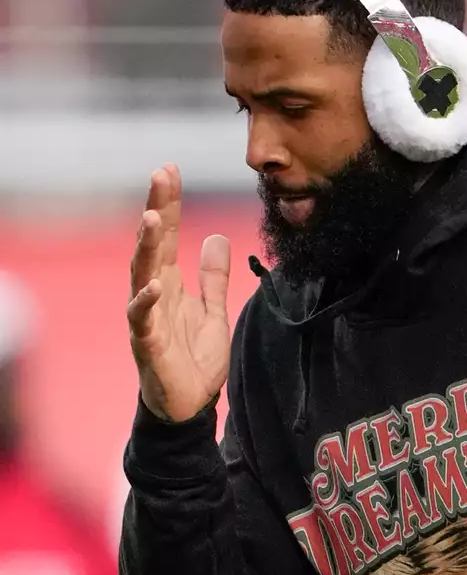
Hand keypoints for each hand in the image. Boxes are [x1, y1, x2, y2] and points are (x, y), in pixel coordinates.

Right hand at [127, 163, 231, 422]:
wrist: (190, 406)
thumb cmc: (195, 361)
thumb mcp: (214, 313)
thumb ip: (214, 279)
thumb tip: (217, 238)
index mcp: (169, 282)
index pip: (167, 235)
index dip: (168, 203)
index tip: (170, 168)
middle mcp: (153, 293)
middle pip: (152, 244)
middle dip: (155, 208)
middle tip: (161, 173)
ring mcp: (147, 317)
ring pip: (141, 274)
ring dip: (145, 246)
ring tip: (151, 216)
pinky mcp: (147, 344)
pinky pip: (142, 320)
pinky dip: (146, 302)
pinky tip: (153, 284)